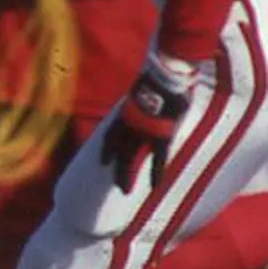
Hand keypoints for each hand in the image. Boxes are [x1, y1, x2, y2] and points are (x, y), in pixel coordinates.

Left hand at [99, 53, 196, 192]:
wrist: (164, 78)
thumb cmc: (158, 78)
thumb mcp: (145, 88)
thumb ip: (143, 96)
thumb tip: (148, 92)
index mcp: (124, 115)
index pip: (110, 135)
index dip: (107, 148)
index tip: (103, 160)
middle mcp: (129, 126)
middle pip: (117, 151)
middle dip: (115, 167)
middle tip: (115, 183)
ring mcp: (142, 132)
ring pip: (130, 158)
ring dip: (126, 174)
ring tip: (124, 190)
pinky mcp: (159, 136)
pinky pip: (157, 159)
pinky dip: (155, 172)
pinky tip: (155, 186)